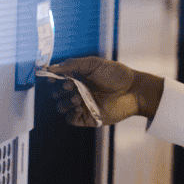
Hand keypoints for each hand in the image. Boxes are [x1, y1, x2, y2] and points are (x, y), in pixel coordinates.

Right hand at [44, 56, 162, 126]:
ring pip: (62, 106)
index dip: (52, 78)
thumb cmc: (116, 74)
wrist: (133, 90)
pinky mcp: (88, 118)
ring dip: (65, 102)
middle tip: (70, 86)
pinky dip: (70, 114)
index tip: (50, 77)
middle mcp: (79, 91)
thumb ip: (72, 64)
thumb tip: (51, 67)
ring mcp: (83, 105)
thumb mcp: (93, 63)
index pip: (58, 79)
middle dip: (59, 89)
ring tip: (78, 97)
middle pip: (57, 93)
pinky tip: (79, 107)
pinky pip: (70, 119)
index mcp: (79, 77)